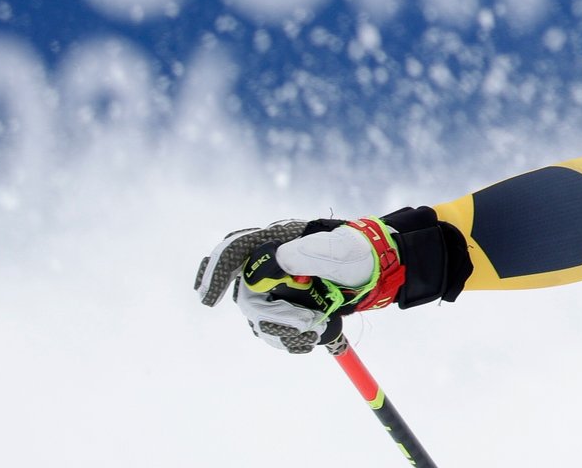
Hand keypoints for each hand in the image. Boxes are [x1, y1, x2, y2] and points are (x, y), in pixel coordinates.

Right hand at [193, 217, 405, 352]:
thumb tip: (268, 267)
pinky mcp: (280, 308)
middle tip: (307, 323)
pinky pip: (271, 331)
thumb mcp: (334, 250)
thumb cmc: (354, 254)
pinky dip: (289, 339)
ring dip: (284, 331)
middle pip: (246, 296)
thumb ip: (300, 255)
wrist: (372, 271)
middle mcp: (267, 266)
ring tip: (316, 329)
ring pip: (257, 318)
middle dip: (274, 316)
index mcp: (275, 241)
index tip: (208, 300)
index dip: (215, 273)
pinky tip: (311, 338)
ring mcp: (271, 289)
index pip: (233, 251)